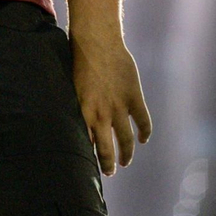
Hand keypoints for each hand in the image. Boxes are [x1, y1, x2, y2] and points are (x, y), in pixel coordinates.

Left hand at [68, 28, 152, 175]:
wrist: (95, 41)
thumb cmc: (78, 61)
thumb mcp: (70, 88)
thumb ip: (76, 106)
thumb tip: (71, 121)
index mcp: (82, 112)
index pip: (85, 144)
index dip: (88, 158)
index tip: (86, 168)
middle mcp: (100, 114)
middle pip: (105, 149)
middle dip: (107, 164)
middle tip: (108, 173)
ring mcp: (119, 107)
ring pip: (125, 140)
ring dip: (126, 154)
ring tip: (125, 162)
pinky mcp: (134, 98)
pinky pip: (143, 122)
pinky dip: (145, 133)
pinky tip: (143, 140)